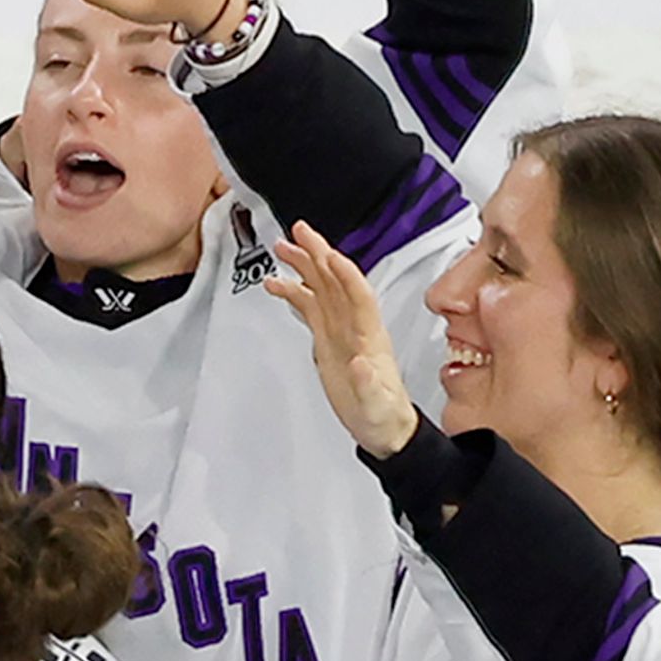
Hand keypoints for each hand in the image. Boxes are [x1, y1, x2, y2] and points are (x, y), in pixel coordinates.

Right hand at [262, 223, 423, 456]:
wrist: (384, 427)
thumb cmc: (383, 416)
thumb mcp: (376, 404)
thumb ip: (368, 384)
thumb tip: (361, 363)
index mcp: (370, 337)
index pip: (358, 296)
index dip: (344, 274)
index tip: (327, 255)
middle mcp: (356, 326)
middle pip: (336, 282)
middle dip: (318, 255)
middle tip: (297, 233)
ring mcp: (341, 330)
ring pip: (321, 289)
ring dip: (304, 266)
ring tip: (280, 248)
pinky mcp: (327, 339)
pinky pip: (310, 307)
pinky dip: (294, 292)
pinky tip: (276, 284)